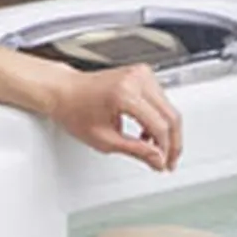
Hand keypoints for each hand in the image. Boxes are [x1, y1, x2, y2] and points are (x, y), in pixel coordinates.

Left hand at [42, 63, 181, 171]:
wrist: (64, 91)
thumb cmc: (74, 110)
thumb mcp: (104, 139)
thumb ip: (136, 150)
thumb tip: (157, 159)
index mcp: (125, 94)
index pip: (159, 125)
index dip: (164, 149)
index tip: (163, 164)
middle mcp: (136, 79)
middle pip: (171, 115)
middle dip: (172, 142)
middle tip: (168, 161)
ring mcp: (141, 73)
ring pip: (169, 107)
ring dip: (166, 131)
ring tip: (154, 149)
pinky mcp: (142, 73)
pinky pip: (162, 99)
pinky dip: (159, 118)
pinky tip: (149, 133)